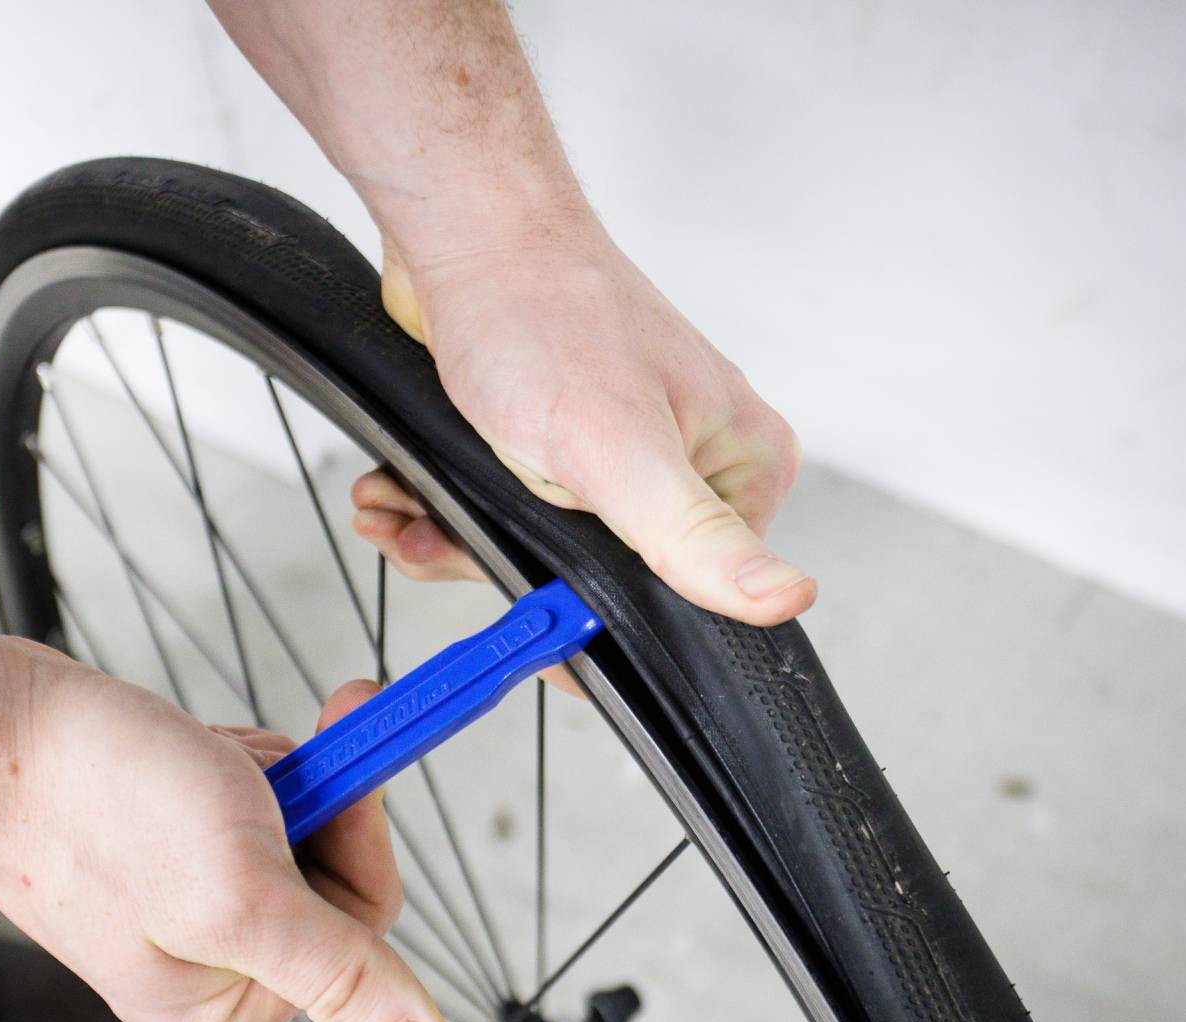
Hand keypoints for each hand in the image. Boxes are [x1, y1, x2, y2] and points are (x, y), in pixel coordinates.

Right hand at [0, 641, 455, 1021]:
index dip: (356, 832)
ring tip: (196, 766)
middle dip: (303, 798)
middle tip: (245, 767)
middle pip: (330, 871)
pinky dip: (230, 760)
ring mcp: (186, 907)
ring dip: (265, 773)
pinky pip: (247, 797)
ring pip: (293, 824)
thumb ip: (346, 979)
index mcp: (227, 1013)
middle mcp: (210, 972)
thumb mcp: (244, 897)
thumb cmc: (95, 806)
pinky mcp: (166, 848)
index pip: (364, 925)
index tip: (336, 769)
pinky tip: (182, 755)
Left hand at [352, 211, 813, 625]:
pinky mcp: (563, 442)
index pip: (690, 602)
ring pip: (545, 551)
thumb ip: (693, 535)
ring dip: (458, 542)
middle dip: (507, 574)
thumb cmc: (541, 311)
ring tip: (401, 513)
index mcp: (740, 468)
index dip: (602, 624)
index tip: (534, 624)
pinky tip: (402, 496)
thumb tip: (784, 596)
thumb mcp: (619, 448)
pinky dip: (447, 512)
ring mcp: (626, 452)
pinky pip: (509, 512)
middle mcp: (693, 463)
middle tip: (439, 544)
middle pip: (606, 583)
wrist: (464, 232)